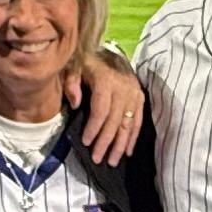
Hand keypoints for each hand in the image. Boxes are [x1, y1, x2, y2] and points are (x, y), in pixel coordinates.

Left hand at [70, 47, 145, 164]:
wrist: (110, 51)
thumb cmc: (88, 61)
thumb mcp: (74, 65)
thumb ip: (71, 81)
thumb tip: (75, 103)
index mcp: (106, 79)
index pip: (101, 109)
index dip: (94, 128)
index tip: (86, 142)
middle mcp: (123, 87)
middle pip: (115, 120)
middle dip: (106, 142)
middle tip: (98, 159)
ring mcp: (134, 93)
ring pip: (128, 123)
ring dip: (120, 144)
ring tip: (112, 161)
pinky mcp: (140, 97)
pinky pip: (138, 120)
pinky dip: (133, 137)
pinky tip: (127, 151)